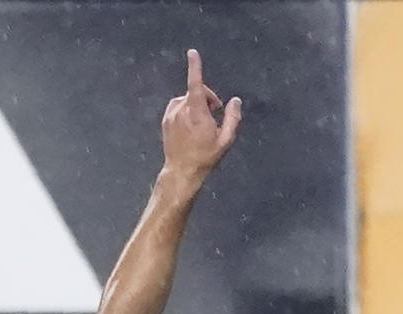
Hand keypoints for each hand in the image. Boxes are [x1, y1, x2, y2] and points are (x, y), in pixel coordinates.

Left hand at [161, 49, 241, 179]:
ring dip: (196, 105)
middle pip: (196, 93)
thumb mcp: (225, 140)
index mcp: (197, 113)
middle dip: (207, 98)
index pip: (196, 85)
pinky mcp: (165, 120)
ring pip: (187, 100)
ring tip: (203, 122)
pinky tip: (192, 125)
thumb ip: (233, 118)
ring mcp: (171, 115)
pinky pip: (178, 107)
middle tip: (216, 114)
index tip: (192, 53)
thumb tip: (236, 101)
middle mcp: (181, 111)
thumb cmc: (205, 157)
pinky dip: (186, 110)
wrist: (182, 171)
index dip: (195, 67)